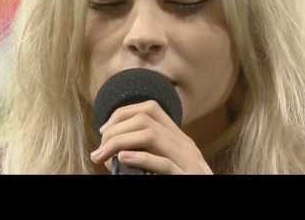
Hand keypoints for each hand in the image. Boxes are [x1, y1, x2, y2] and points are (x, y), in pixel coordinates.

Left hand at [90, 100, 212, 173]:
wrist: (205, 197)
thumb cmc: (177, 180)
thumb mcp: (163, 167)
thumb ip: (145, 155)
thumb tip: (109, 154)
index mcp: (179, 140)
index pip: (151, 108)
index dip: (123, 113)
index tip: (104, 130)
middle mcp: (185, 145)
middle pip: (145, 119)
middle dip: (115, 130)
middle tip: (99, 151)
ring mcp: (188, 162)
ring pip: (152, 135)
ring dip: (119, 141)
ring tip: (102, 156)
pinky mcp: (187, 178)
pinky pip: (164, 163)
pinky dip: (140, 158)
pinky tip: (122, 159)